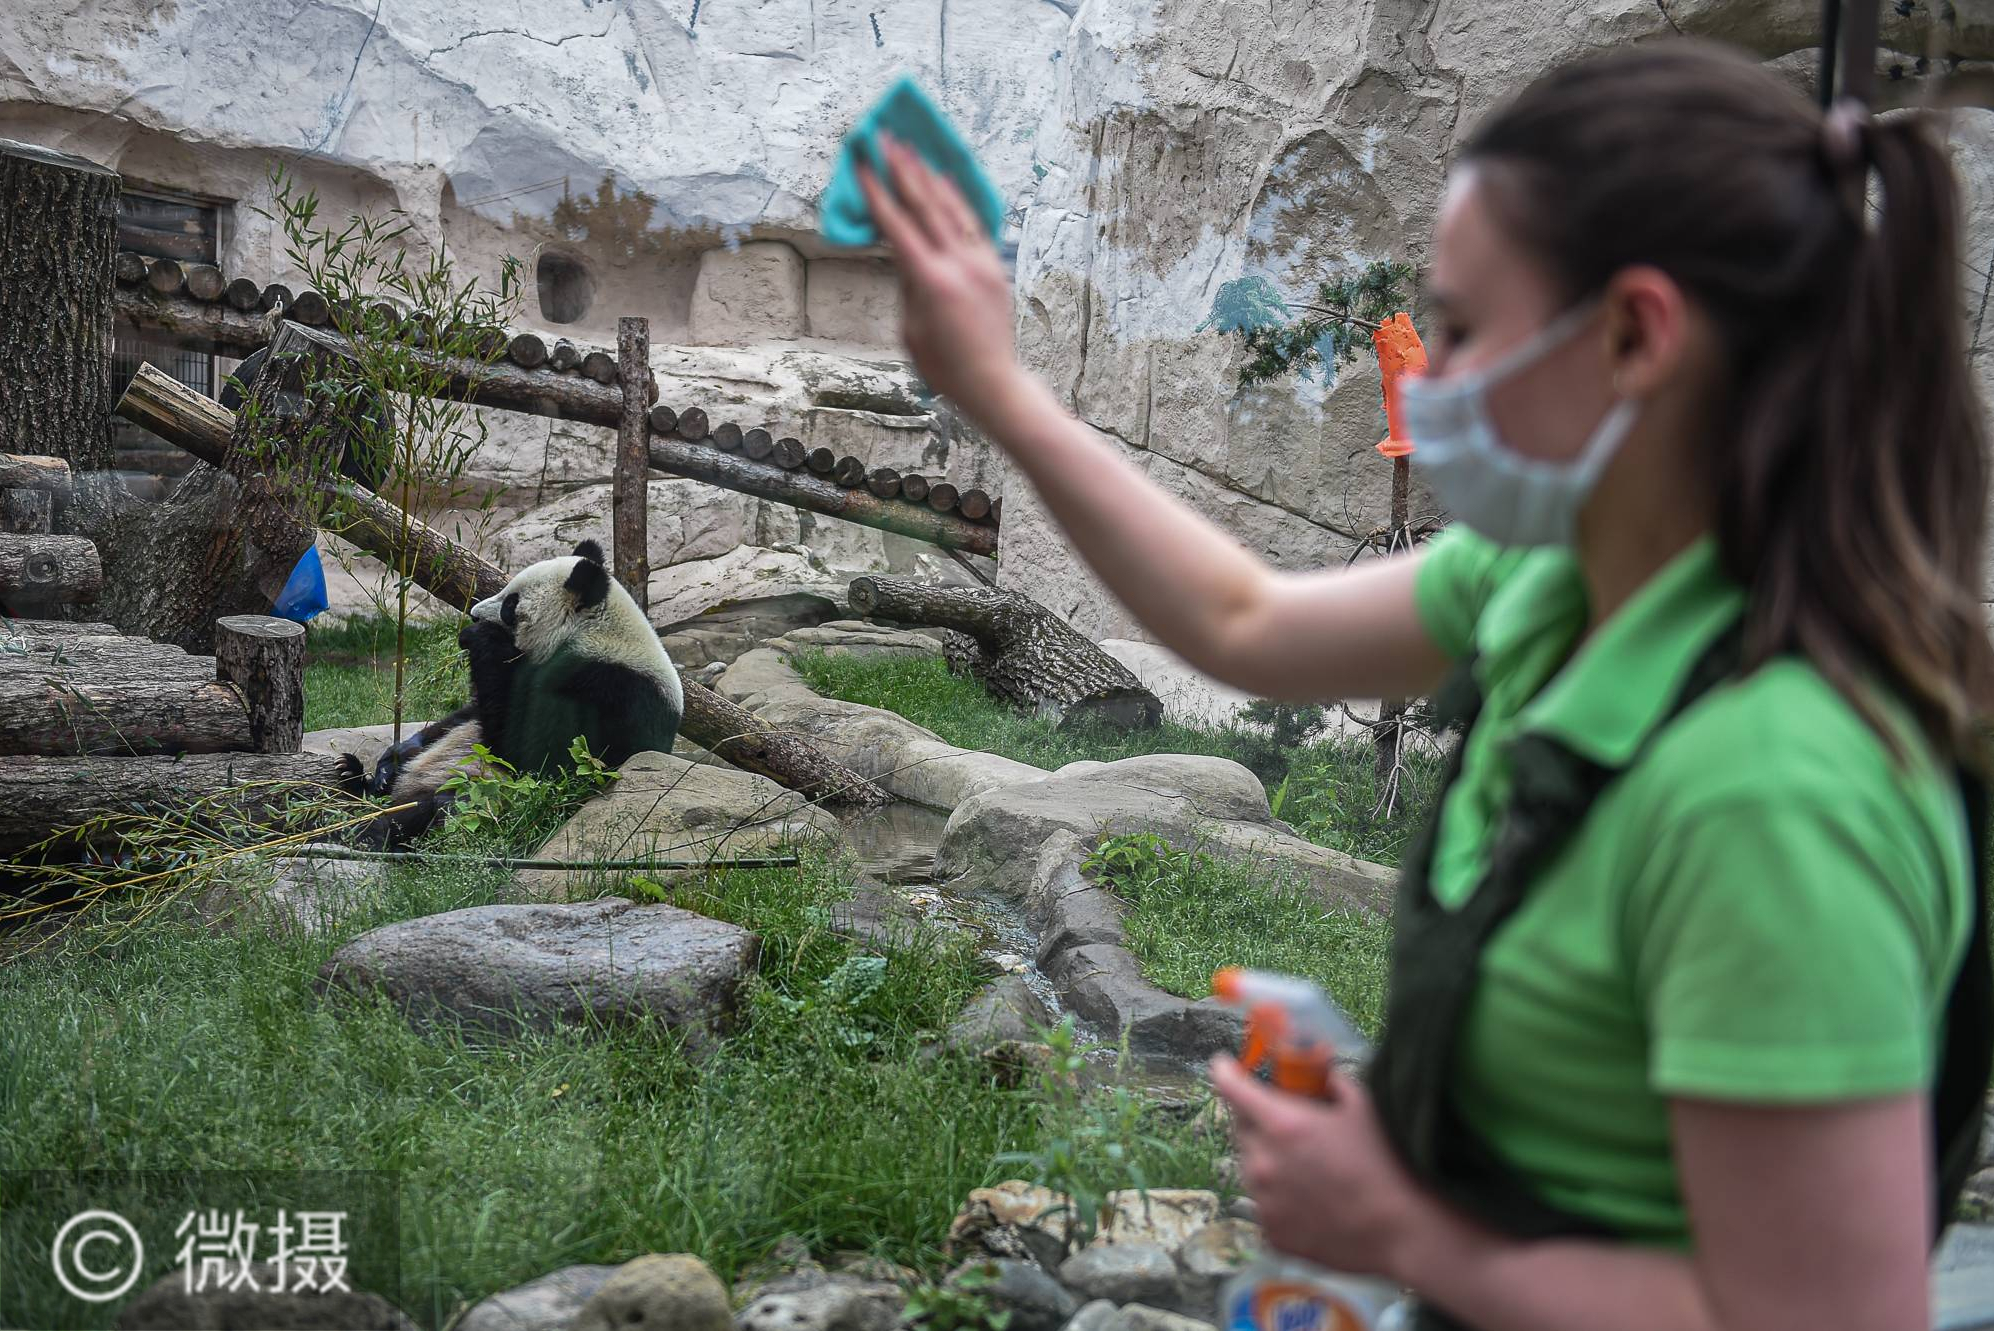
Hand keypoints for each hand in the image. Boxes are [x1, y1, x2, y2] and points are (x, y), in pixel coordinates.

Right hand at [856, 134, 1028, 425]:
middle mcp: (959, 264)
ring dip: (929, 175)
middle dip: (903, 168)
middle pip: (926, 204)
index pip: (898, 226)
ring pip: (952, 207)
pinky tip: (946, 179)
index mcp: (931, 281)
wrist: (993, 381)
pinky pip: (973, 222)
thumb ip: (907, 284)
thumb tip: (902, 250)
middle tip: (886, 138)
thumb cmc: (944, 366)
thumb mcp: (910, 327)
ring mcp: (981, 261)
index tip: (863, 163)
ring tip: (913, 148)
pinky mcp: (994, 265)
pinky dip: (957, 198)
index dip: (878, 192)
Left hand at [1210, 1053, 1436, 1283]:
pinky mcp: (1271, 1232)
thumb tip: (1319, 1071)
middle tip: (1284, 1120)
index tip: (1223, 1065)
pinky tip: (1310, 1198)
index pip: (1231, 1087)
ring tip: (1307, 1166)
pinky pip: (1264, 1204)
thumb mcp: (1362, 1107)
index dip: (1225, 1071)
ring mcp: (1264, 1201)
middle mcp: (1263, 1162)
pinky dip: (1278, 1196)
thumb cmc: (1388, 1164)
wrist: (1404, 1230)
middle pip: (1240, 1127)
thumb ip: (1331, 1082)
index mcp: (1282, 1125)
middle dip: (1255, 1117)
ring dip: (1268, 1158)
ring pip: (1250, 1167)